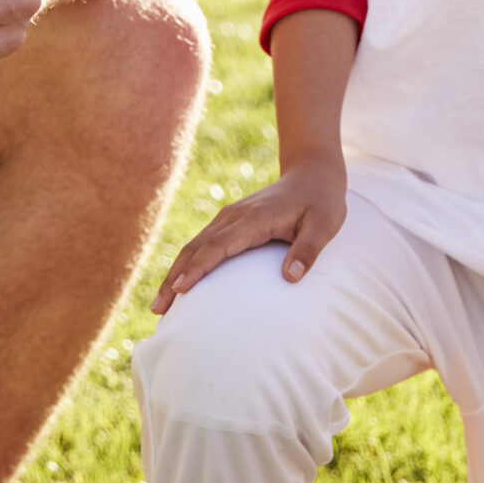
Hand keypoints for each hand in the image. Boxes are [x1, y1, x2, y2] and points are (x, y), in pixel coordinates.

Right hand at [150, 157, 348, 310]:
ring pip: (194, 245)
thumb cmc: (321, 201)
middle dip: (174, 278)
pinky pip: (202, 243)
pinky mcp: (229, 221)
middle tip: (158, 309)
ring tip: (159, 306)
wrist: (313, 173)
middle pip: (197, 247)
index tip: (180, 289)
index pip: (219, 245)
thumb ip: (308, 250)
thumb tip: (290, 278)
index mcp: (255, 218)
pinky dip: (186, 263)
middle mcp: (235, 216)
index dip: (198, 267)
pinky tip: (178, 284)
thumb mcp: (325, 225)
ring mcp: (230, 217)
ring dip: (174, 273)